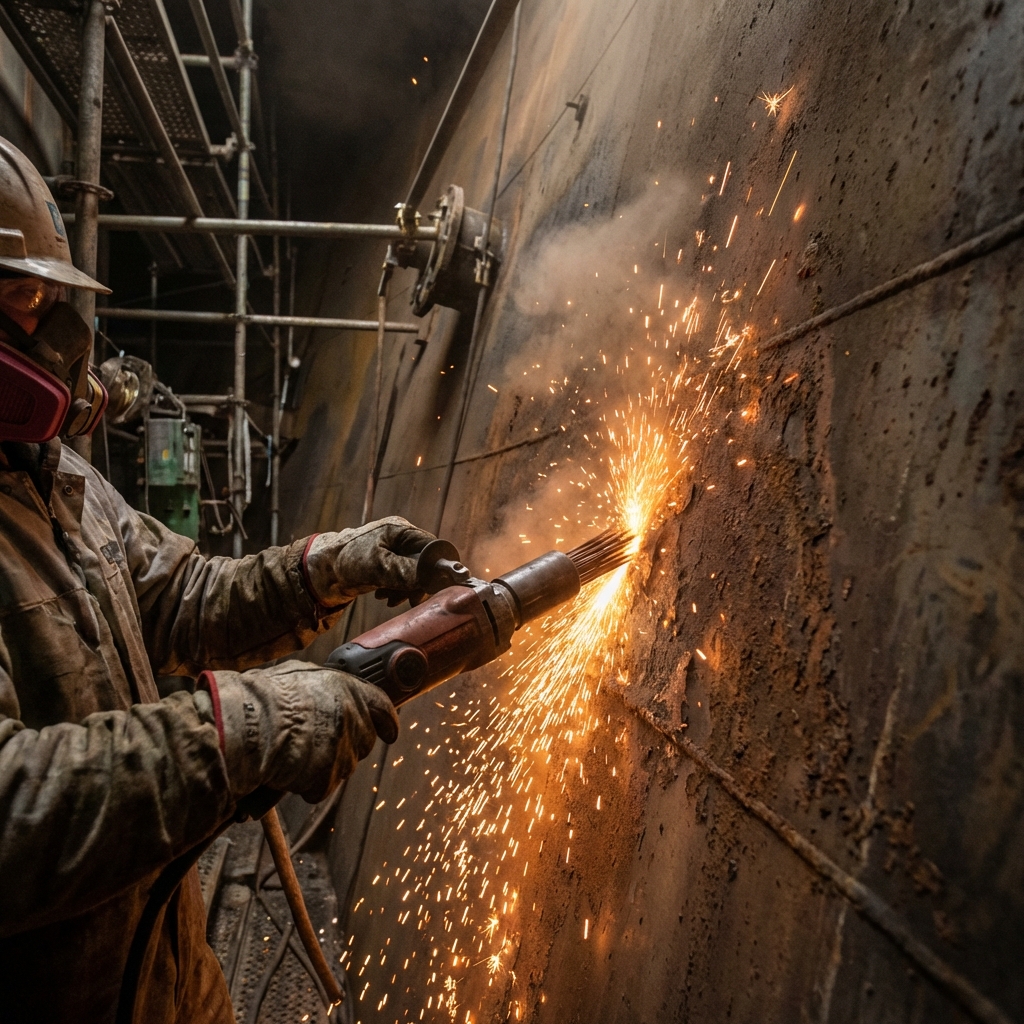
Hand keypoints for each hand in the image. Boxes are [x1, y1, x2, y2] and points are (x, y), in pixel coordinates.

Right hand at [196, 662, 398, 803]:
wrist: (243, 726)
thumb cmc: (260, 698)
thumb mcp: (295, 675)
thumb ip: (321, 687)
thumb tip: (323, 693)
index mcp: (346, 686)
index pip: (382, 705)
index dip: (387, 720)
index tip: (390, 732)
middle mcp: (351, 715)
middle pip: (364, 741)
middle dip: (346, 746)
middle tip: (317, 744)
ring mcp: (342, 746)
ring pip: (343, 767)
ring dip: (323, 766)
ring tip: (292, 754)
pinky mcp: (328, 773)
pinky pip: (322, 787)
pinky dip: (306, 784)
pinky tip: (287, 770)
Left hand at [304, 516, 434, 607]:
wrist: (316, 572)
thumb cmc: (343, 560)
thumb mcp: (376, 567)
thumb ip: (404, 571)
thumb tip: (431, 577)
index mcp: (399, 530)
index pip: (430, 546)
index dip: (435, 566)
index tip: (434, 586)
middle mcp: (397, 538)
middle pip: (423, 561)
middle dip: (418, 582)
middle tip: (411, 599)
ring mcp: (390, 551)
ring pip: (413, 572)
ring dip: (407, 589)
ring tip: (392, 600)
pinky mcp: (383, 564)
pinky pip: (401, 578)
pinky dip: (397, 590)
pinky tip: (386, 597)